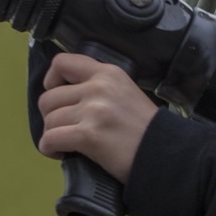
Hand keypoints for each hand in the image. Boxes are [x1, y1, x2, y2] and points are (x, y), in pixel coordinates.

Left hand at [37, 53, 158, 183]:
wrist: (167, 153)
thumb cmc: (145, 130)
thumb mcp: (125, 92)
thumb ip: (99, 87)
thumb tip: (66, 94)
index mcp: (107, 73)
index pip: (61, 63)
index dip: (51, 80)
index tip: (58, 95)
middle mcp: (98, 87)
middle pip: (48, 97)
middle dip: (51, 117)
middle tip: (65, 128)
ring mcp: (93, 110)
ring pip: (49, 120)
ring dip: (52, 135)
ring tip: (66, 144)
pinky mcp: (89, 135)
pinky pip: (50, 139)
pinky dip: (49, 149)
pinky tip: (61, 153)